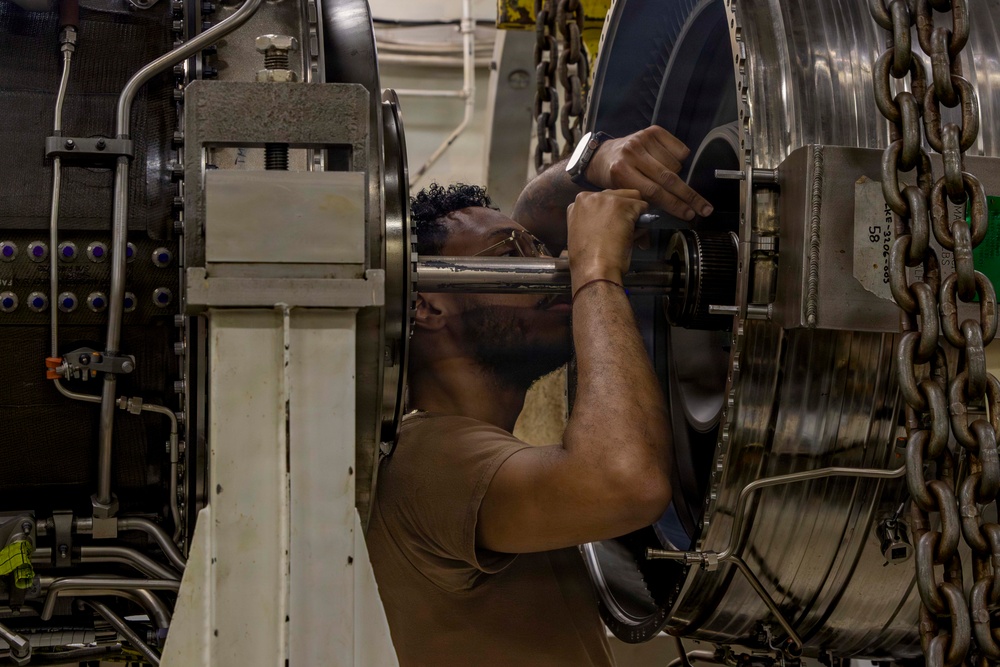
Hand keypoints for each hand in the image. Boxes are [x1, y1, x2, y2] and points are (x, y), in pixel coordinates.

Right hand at [566, 189, 647, 285]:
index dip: (611, 214)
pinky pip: (643, 207)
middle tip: (626, 232)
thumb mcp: (583, 233)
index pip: (602, 199)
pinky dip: (644, 223)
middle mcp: (590, 197)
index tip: (613, 226)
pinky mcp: (623, 205)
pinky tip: (635, 238)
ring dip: (635, 215)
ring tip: (632, 236)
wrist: (594, 268)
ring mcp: (607, 199)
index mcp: (577, 203)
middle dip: (625, 212)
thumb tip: (615, 219)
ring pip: (633, 198)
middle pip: (617, 195)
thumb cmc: (588, 260)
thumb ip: (594, 220)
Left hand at [585, 126, 712, 220]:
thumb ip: (643, 202)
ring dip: (677, 175)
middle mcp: (632, 154)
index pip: (654, 192)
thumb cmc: (614, 178)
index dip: (674, 205)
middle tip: (704, 208)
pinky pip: (678, 149)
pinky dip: (680, 159)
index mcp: (621, 173)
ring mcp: (642, 140)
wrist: (602, 155)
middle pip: (667, 179)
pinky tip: (669, 163)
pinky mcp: (651, 131)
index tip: (689, 214)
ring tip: (666, 178)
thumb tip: (672, 214)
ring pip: (675, 164)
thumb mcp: (622, 193)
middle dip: (689, 196)